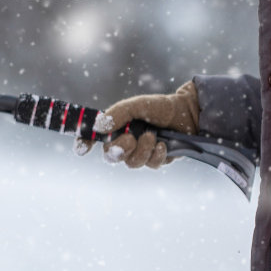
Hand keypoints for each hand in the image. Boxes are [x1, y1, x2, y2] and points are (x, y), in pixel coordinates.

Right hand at [80, 80, 198, 168]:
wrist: (189, 113)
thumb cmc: (160, 107)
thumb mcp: (137, 105)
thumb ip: (118, 113)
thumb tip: (98, 126)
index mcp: (117, 127)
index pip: (94, 138)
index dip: (84, 143)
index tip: (81, 148)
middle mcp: (126, 141)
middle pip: (111, 156)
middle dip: (118, 150)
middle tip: (130, 139)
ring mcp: (141, 152)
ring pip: (131, 163)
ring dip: (142, 150)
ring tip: (152, 136)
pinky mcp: (156, 160)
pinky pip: (150, 165)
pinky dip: (155, 155)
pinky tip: (162, 145)